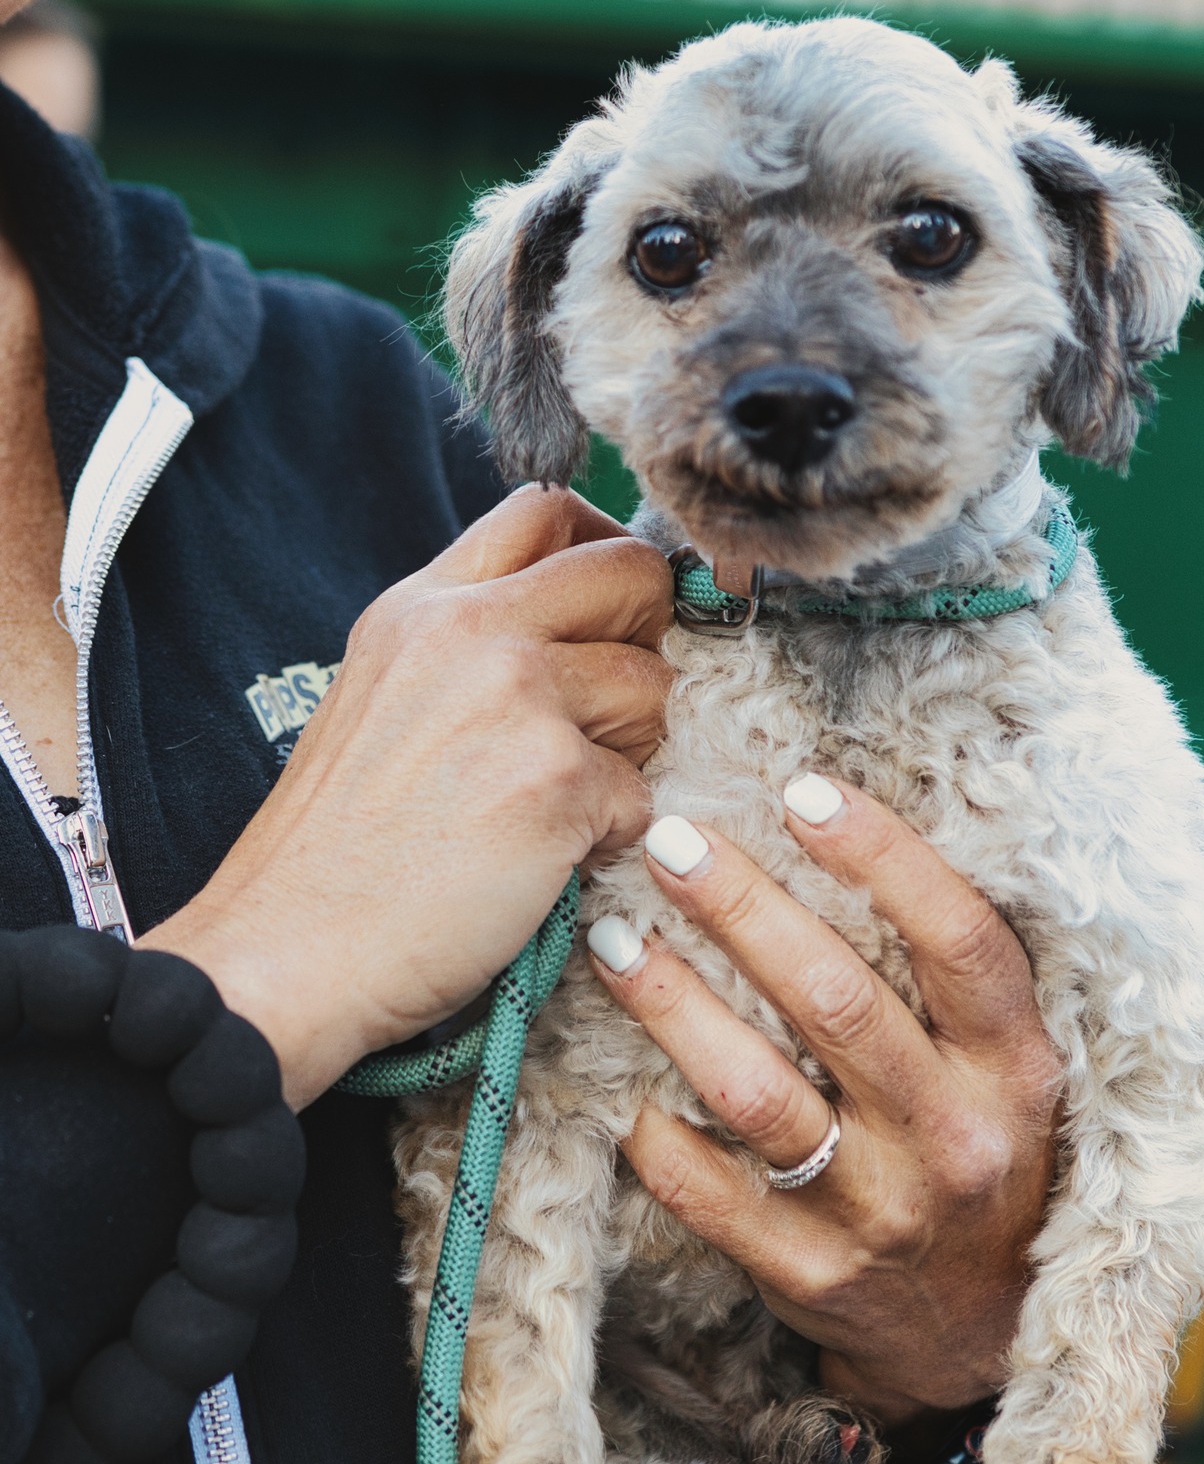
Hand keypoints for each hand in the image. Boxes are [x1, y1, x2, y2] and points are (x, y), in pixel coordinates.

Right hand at [143, 488, 672, 1109]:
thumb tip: (575, 636)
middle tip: (608, 716)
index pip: (550, 511)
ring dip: (631, 753)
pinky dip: (609, 837)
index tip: (617, 609)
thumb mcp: (380, 699)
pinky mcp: (557, 781)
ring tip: (557, 803)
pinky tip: (542, 863)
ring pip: (653, 689)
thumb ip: (467, 649)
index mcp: (423, 605)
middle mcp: (471, 631)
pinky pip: (642, 795)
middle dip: (649, 644)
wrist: (289, 952)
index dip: (610, 550)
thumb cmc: (335, 853)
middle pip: (633, 574)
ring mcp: (518, 699)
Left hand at [587, 778, 1060, 1434]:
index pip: (960, 942)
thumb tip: (841, 835)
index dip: (883, 858)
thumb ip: (951, 977)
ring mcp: (881, 1214)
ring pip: (757, 1092)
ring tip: (613, 940)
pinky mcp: (811, 1275)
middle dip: (743, 908)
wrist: (985, 1339)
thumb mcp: (1008, 1071)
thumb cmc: (985, 1160)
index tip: (802, 790)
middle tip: (671, 842)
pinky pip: (710, 1195)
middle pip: (839, 1002)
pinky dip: (655, 1134)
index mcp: (1018, 1069)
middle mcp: (957, 1138)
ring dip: (674, 1005)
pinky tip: (615, 1081)